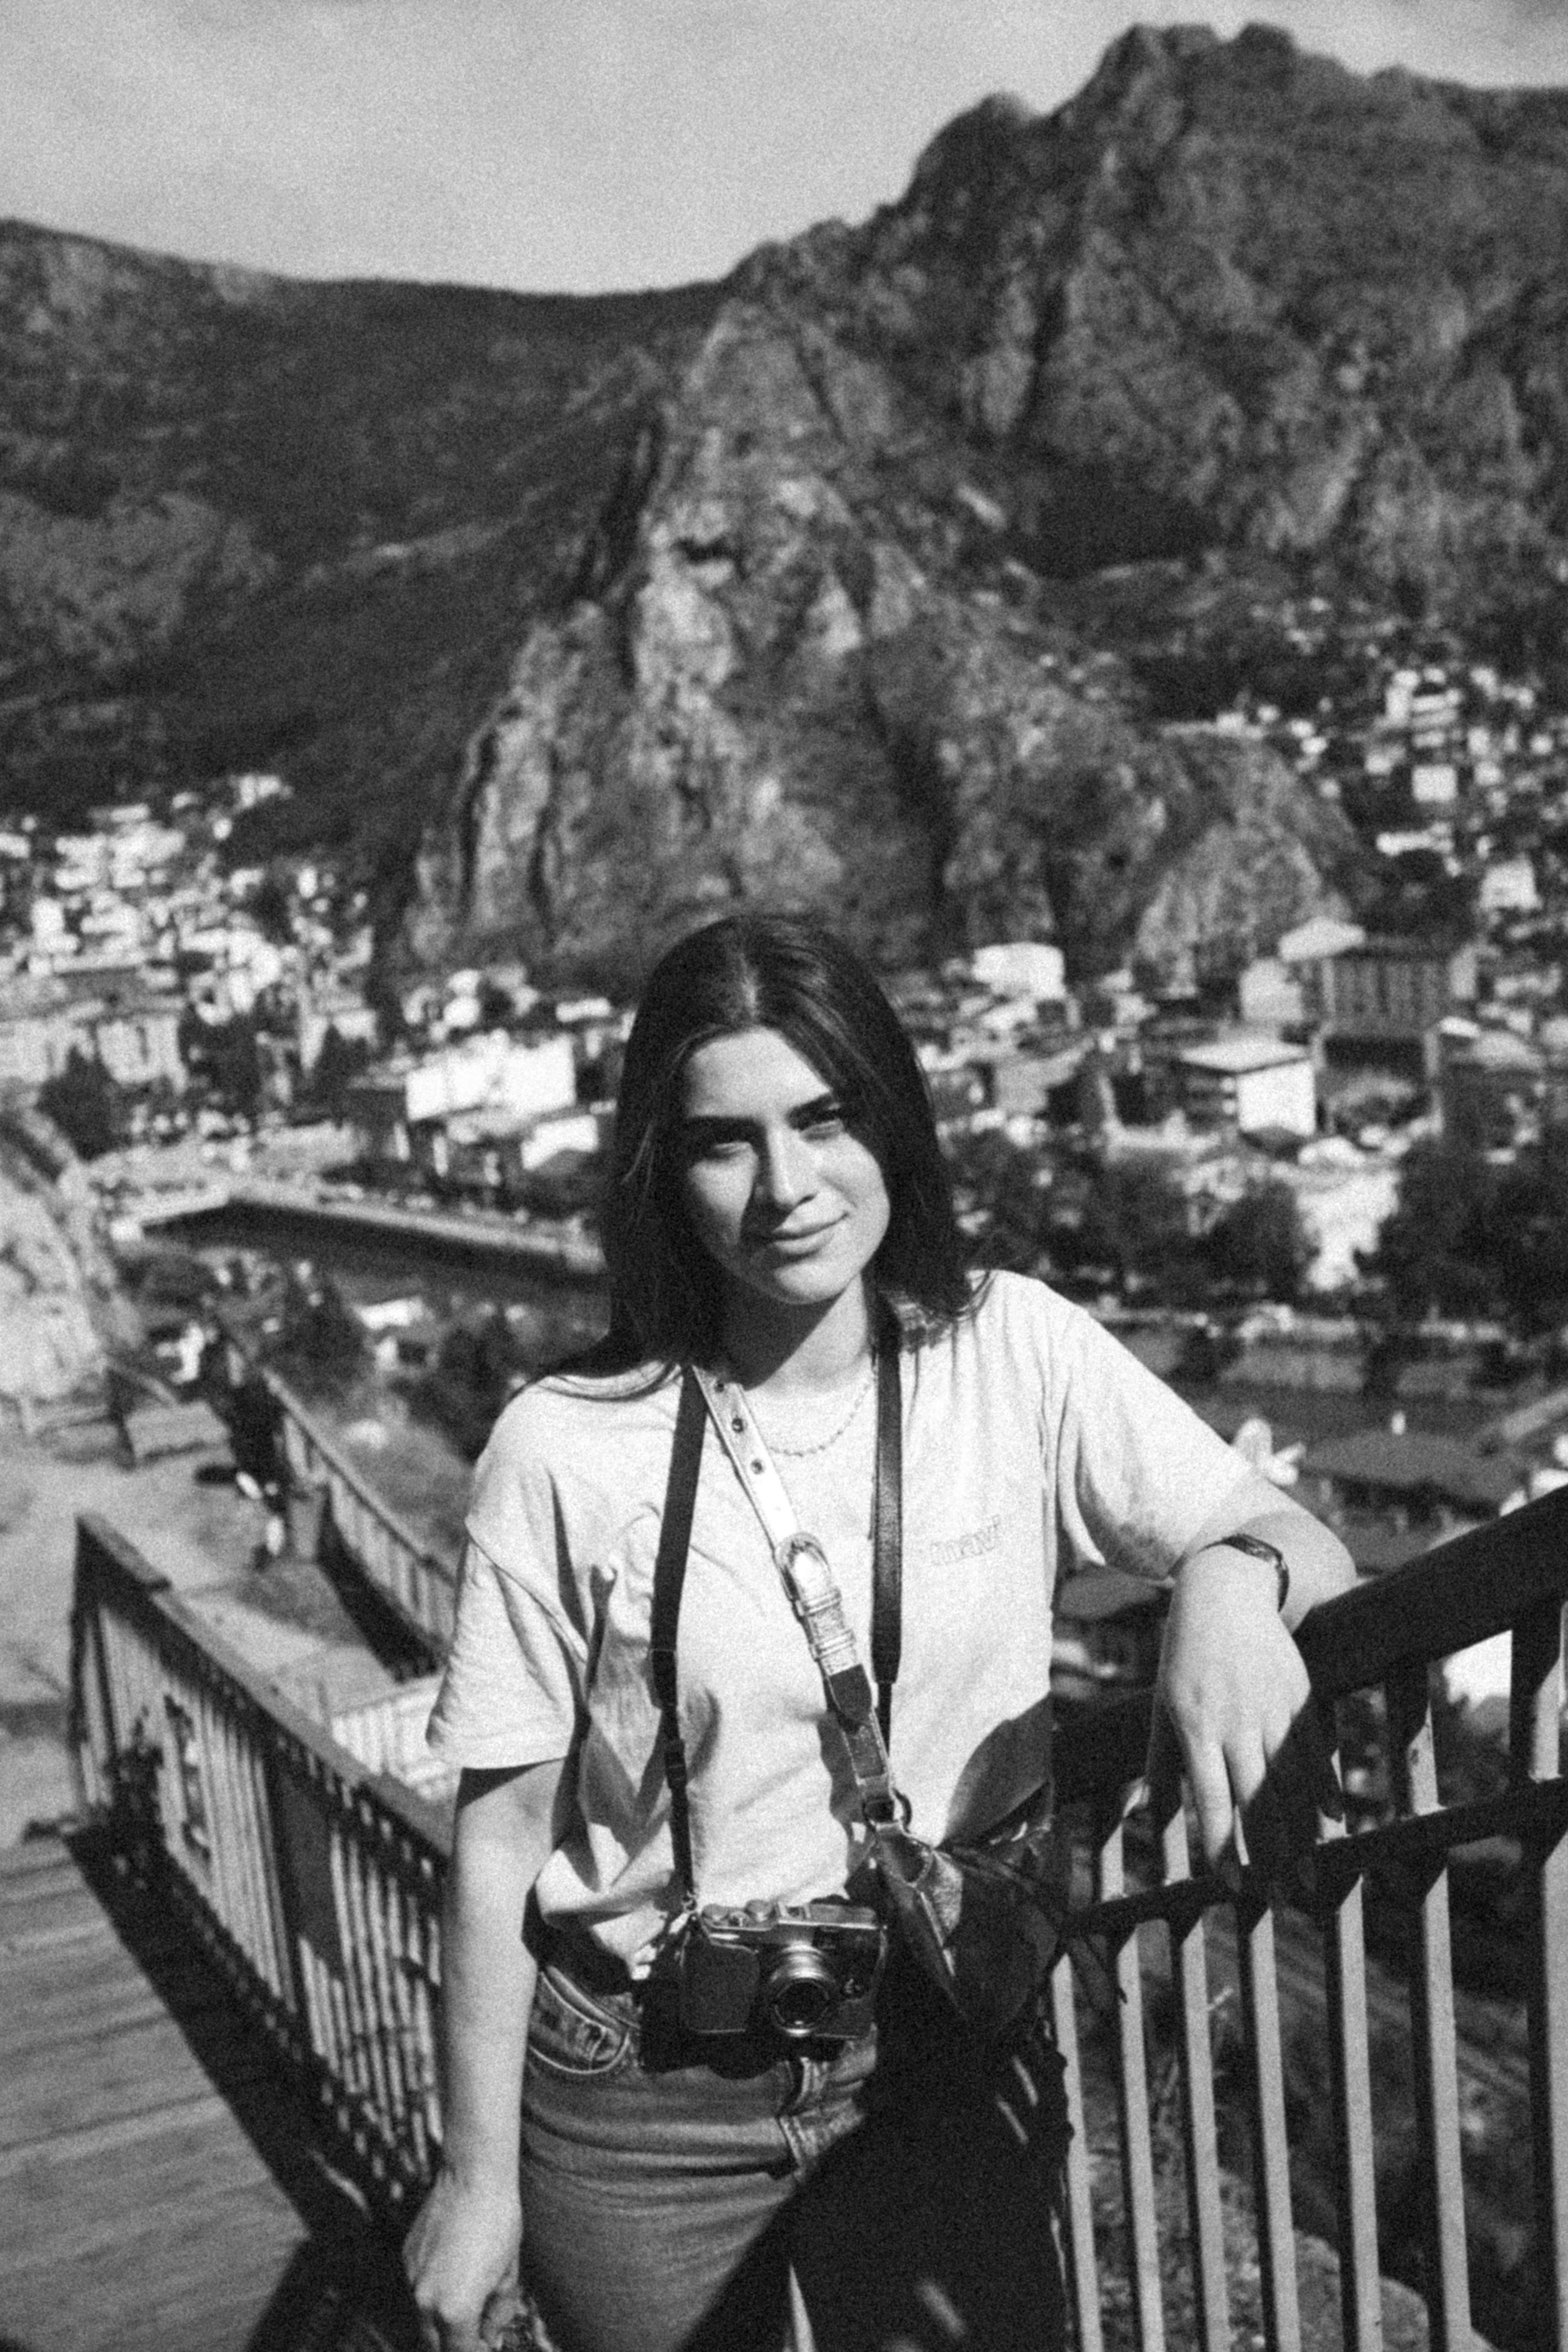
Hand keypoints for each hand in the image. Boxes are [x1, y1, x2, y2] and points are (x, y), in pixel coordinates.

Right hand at [404, 2163, 522, 2351]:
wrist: (473, 2175)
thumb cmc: (499, 2222)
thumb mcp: (509, 2275)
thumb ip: (497, 2314)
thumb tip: (490, 2336)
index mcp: (455, 2311)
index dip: (479, 2351)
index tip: (489, 2344)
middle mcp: (426, 2300)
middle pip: (434, 2345)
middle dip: (456, 2344)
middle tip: (477, 2334)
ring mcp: (412, 2278)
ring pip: (423, 2317)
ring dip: (442, 2321)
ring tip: (469, 2300)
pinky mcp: (407, 2257)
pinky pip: (418, 2288)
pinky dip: (434, 2293)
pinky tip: (455, 2272)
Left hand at [1147, 1546, 1342, 1892]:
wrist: (1225, 1595)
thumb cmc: (1183, 1658)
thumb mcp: (1161, 1707)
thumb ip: (1158, 1764)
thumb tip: (1145, 1815)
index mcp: (1195, 1729)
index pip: (1214, 1803)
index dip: (1225, 1849)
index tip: (1234, 1889)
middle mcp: (1236, 1724)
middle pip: (1258, 1803)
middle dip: (1272, 1857)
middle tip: (1283, 1900)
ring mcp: (1271, 1711)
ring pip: (1292, 1785)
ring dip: (1304, 1836)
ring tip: (1312, 1877)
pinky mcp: (1300, 1697)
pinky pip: (1316, 1751)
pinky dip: (1326, 1789)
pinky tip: (1334, 1823)